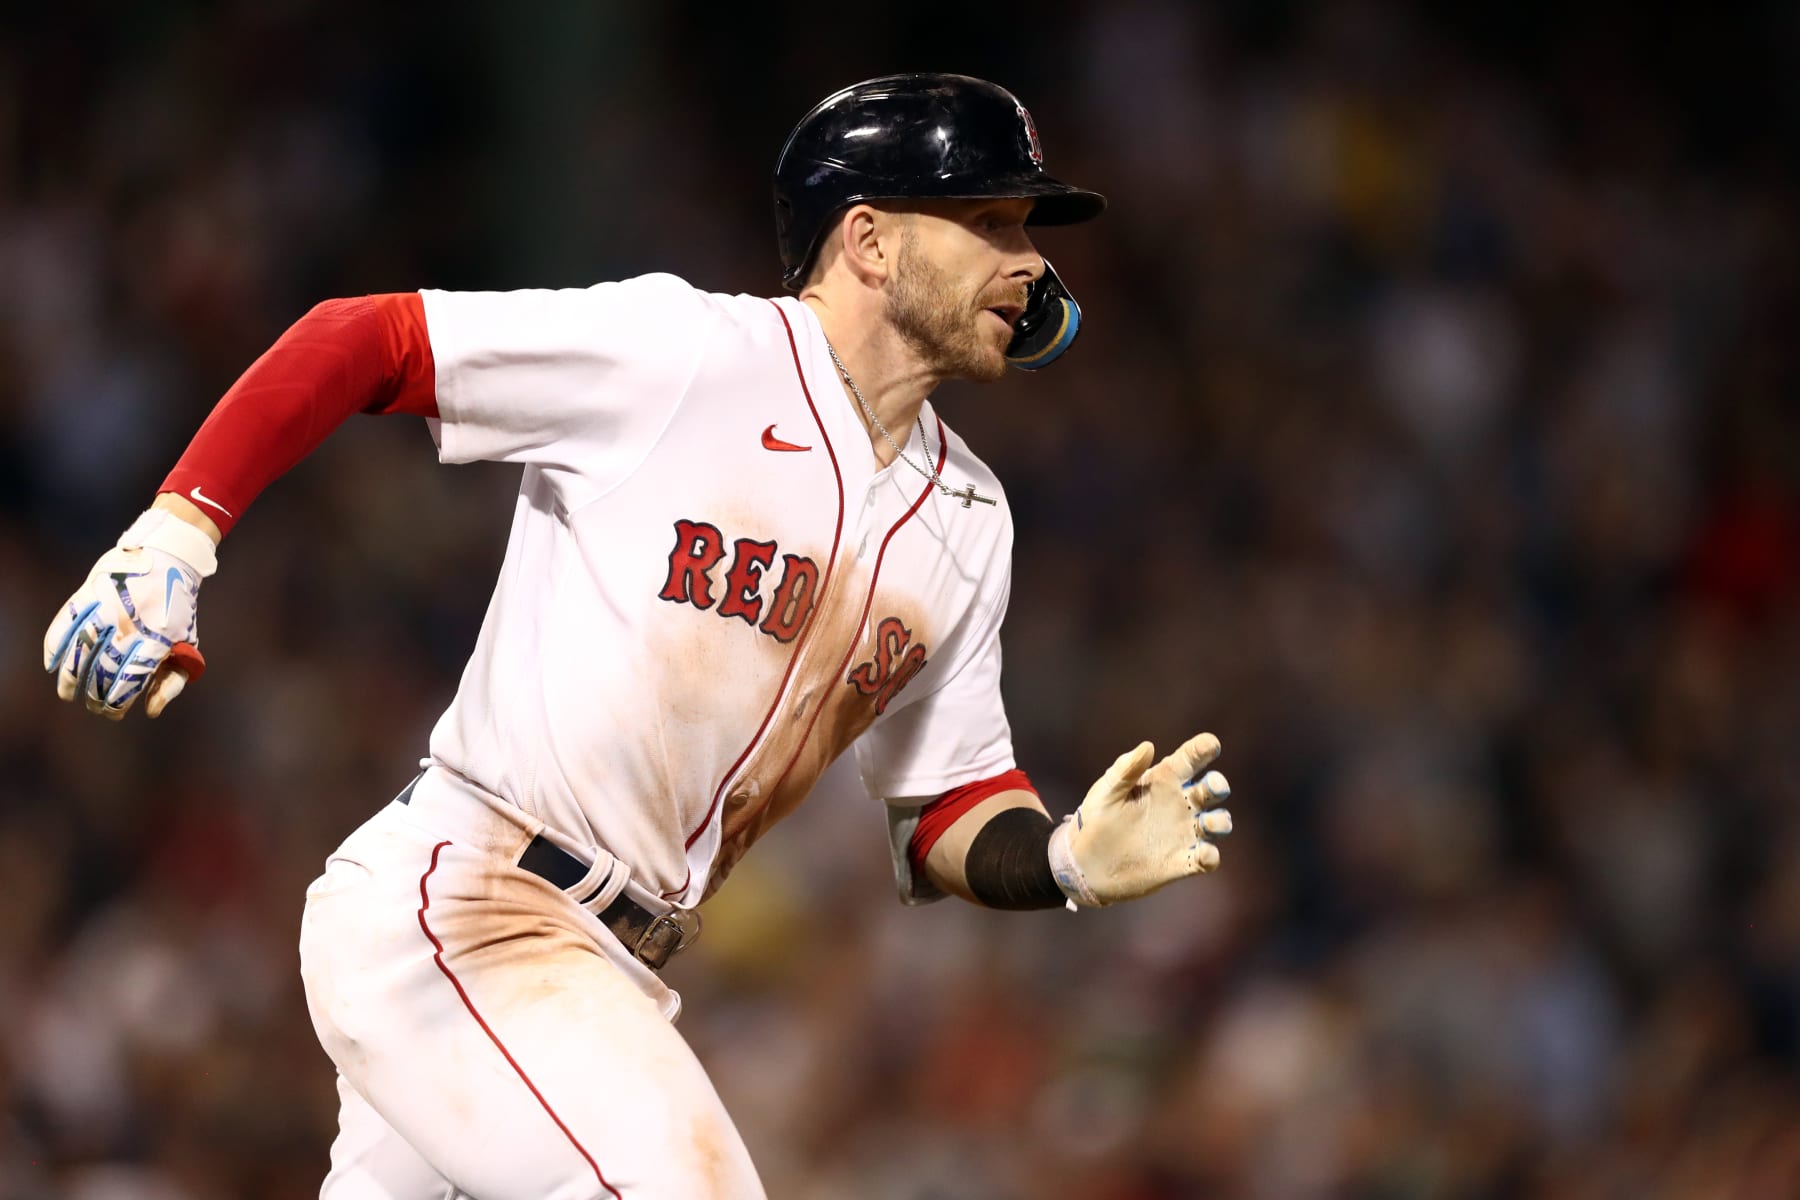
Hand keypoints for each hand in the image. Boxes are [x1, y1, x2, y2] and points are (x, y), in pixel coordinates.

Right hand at [43, 508, 217, 719]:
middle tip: (91, 706)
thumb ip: (173, 680)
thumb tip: (151, 711)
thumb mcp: (185, 643)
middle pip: (104, 668)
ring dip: (70, 677)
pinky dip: (54, 645)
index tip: (112, 713)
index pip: (132, 679)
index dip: (118, 702)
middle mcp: (132, 623)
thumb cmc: (176, 610)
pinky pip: (65, 622)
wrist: (169, 557)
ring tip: (67, 694)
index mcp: (159, 638)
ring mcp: (109, 606)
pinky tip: (51, 665)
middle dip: (94, 695)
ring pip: (81, 649)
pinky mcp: (90, 592)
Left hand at [1047, 732, 1232, 907]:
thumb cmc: (1096, 819)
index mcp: (1162, 781)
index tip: (1211, 744)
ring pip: (1217, 823)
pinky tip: (1204, 855)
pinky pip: (1207, 859)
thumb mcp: (1106, 793)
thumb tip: (1148, 746)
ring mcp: (1184, 833)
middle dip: (1218, 785)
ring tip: (1208, 823)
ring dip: (1221, 821)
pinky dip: (1211, 857)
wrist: (1087, 864)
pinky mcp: (1182, 862)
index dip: (1203, 749)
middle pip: (1212, 790)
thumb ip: (1125, 770)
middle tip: (1213, 786)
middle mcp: (1179, 805)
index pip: (1189, 759)